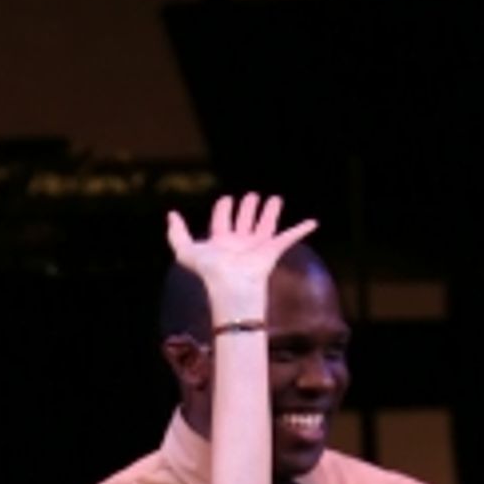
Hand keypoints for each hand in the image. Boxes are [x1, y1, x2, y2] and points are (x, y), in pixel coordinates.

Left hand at [166, 193, 317, 322]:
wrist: (232, 286)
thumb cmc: (209, 272)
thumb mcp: (186, 252)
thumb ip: (176, 234)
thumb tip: (170, 214)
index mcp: (222, 241)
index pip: (223, 219)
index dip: (223, 208)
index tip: (226, 201)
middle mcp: (240, 243)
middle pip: (246, 220)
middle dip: (248, 206)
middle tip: (252, 196)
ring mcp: (258, 247)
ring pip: (266, 224)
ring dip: (271, 211)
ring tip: (274, 199)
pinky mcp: (274, 250)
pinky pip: (291, 237)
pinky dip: (302, 229)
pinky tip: (312, 222)